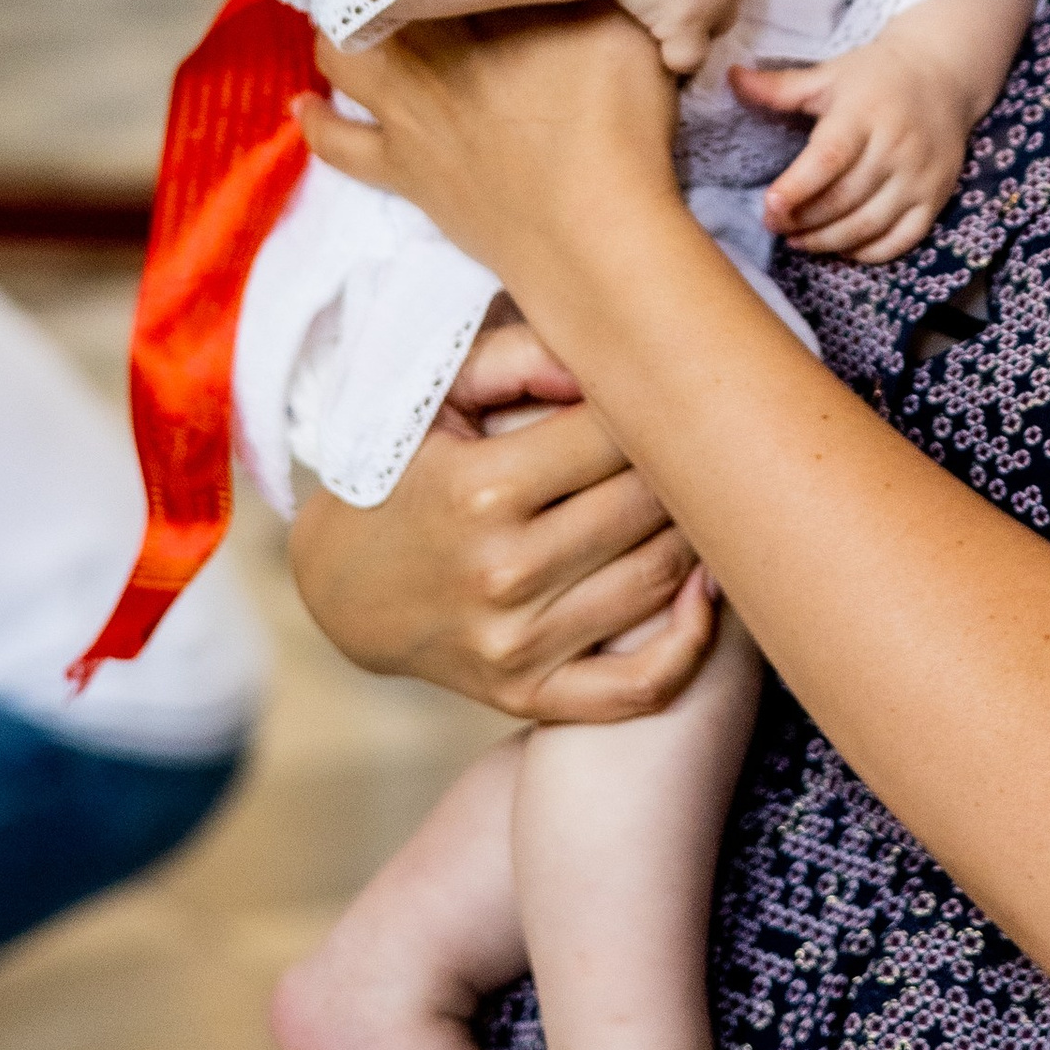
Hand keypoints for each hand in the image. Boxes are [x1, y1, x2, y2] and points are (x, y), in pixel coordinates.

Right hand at [287, 323, 717, 723]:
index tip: (662, 387)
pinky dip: (691, 643)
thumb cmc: (401, 473)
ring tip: (708, 493)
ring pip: (658, 577)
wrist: (341, 589)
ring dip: (699, 530)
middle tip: (699, 434)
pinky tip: (706, 589)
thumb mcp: (435, 397)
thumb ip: (518, 356)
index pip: (613, 432)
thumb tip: (605, 359)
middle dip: (683, 461)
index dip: (649, 402)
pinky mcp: (528, 694)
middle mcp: (502, 571)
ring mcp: (517, 644)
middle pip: (646, 502)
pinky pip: (639, 687)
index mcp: (480, 490)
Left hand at [298, 0, 691, 329]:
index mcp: (488, 6)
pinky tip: (303, 104)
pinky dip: (316, 120)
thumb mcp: (632, 31)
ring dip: (340, 27)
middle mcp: (432, 48)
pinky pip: (338, 143)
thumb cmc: (620, 125)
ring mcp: (408, 111)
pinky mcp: (402, 169)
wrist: (593, 233)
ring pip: (344, 53)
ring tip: (352, 9)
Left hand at [734, 27, 973, 263]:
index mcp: (865, 113)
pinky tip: (841, 247)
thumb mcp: (829, 75)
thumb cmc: (877, 76)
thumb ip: (780, 87)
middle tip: (775, 224)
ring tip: (799, 240)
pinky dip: (868, 253)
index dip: (797, 188)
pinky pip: (901, 239)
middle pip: (845, 199)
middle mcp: (896, 147)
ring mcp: (919, 176)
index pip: (830, 158)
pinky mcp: (936, 197)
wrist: (944, 74)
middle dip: (803, 221)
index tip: (769, 205)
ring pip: (869, 225)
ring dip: (827, 241)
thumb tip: (730, 79)